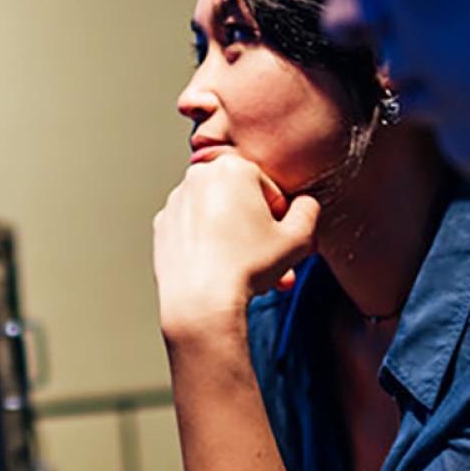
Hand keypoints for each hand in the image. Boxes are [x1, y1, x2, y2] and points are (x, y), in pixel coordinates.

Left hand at [153, 154, 319, 335]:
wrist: (199, 302)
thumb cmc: (247, 267)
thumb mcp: (298, 238)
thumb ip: (308, 211)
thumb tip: (304, 204)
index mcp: (232, 167)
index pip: (269, 189)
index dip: (280, 218)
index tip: (281, 240)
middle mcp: (198, 177)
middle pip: (241, 203)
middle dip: (258, 233)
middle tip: (270, 261)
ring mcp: (176, 202)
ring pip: (217, 217)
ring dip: (236, 241)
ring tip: (249, 273)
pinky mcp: (162, 226)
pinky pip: (195, 231)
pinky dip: (208, 245)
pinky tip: (220, 271)